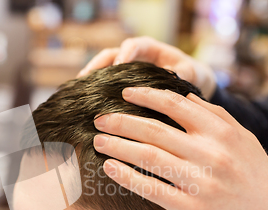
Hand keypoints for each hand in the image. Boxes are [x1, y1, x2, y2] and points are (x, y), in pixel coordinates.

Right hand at [78, 36, 216, 98]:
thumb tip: (176, 81)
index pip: (133, 46)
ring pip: (102, 69)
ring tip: (77, 92)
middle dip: (96, 65)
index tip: (118, 66)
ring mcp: (123, 69)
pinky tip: (85, 104)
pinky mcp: (119, 82)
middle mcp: (133, 56)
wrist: (189, 83)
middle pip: (109, 55)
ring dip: (90, 79)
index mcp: (149, 48)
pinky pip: (103, 83)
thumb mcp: (190, 73)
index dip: (124, 54)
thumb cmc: (190, 75)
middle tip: (85, 78)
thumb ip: (183, 75)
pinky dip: (94, 91)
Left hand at [93, 87, 267, 209]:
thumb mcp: (246, 141)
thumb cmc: (259, 182)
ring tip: (98, 141)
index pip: (175, 104)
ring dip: (117, 145)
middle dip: (121, 121)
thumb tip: (185, 97)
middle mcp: (211, 153)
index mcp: (223, 132)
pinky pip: (150, 187)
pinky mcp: (191, 209)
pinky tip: (110, 167)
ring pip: (147, 155)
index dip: (145, 96)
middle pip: (154, 129)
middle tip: (99, 118)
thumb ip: (217, 117)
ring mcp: (200, 181)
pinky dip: (126, 176)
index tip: (124, 93)